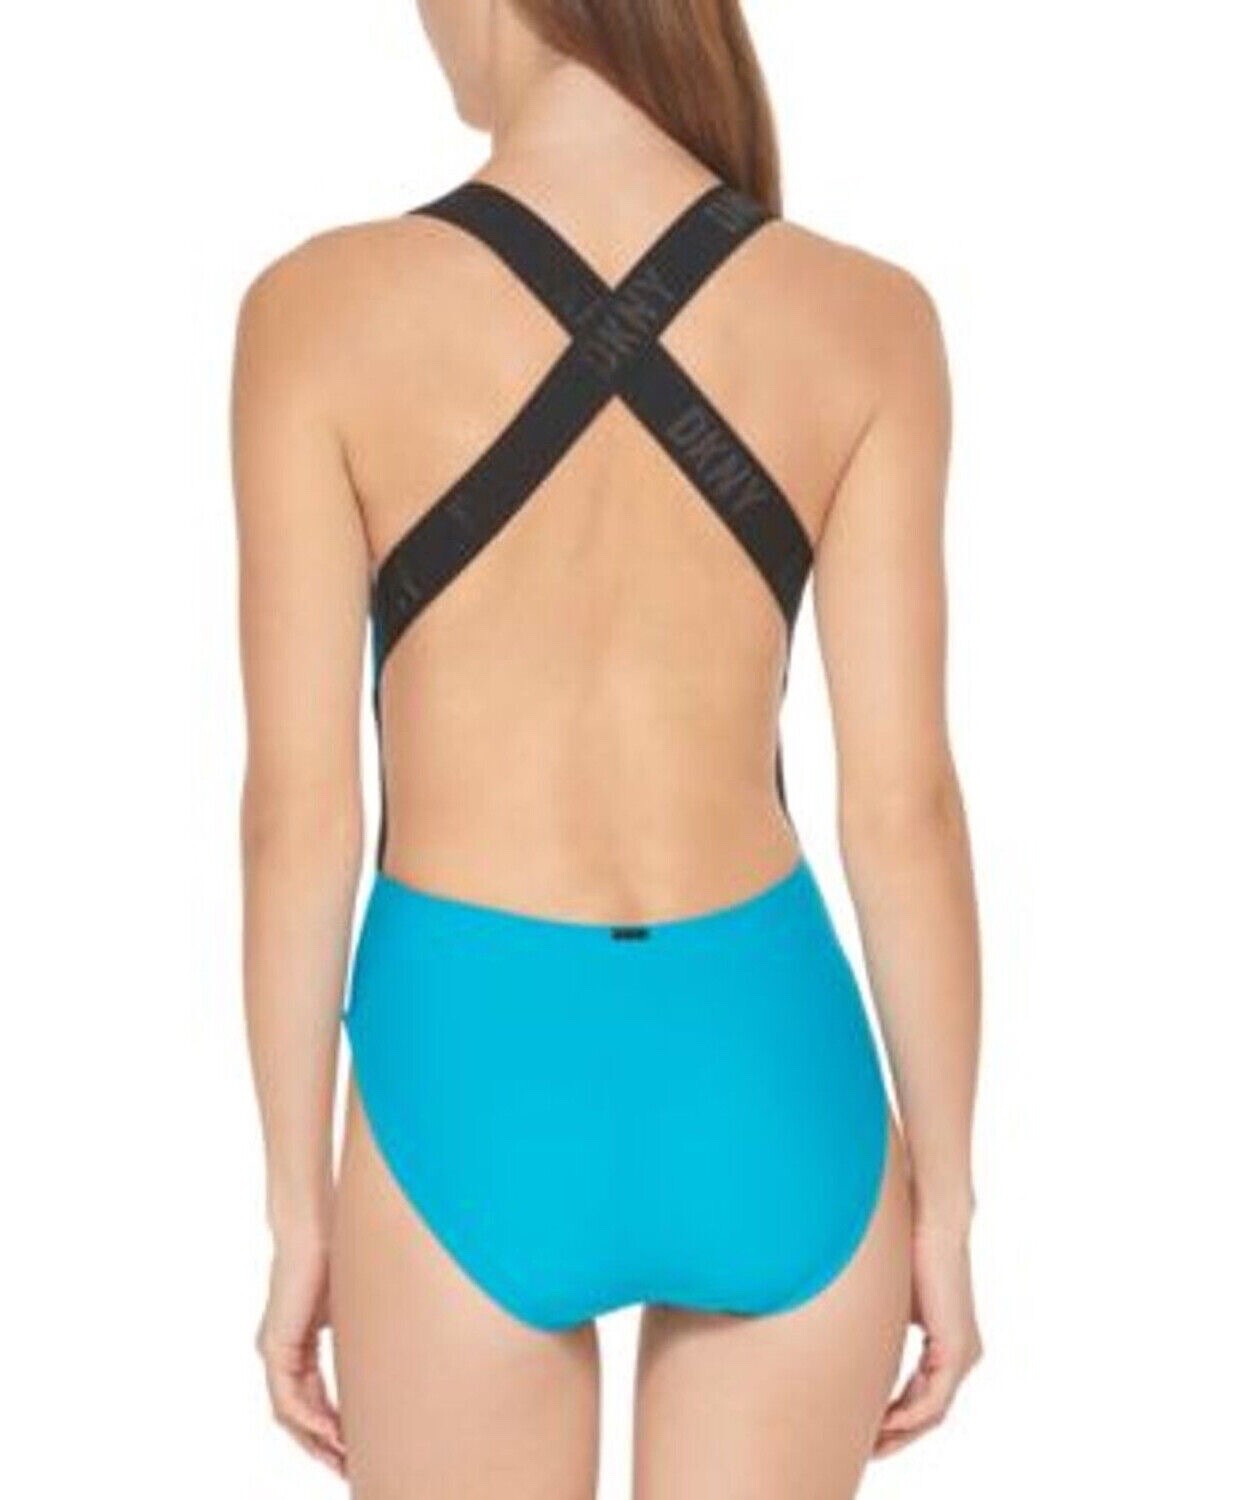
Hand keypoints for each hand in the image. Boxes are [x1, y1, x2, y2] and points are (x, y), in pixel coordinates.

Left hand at [256, 1237, 345, 1475]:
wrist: (313, 1228)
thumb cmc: (336, 1255)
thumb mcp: (352, 1308)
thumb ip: (361, 1335)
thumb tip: (391, 1349)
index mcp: (299, 1345)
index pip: (314, 1400)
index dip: (334, 1429)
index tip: (356, 1450)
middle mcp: (282, 1354)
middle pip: (300, 1417)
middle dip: (325, 1448)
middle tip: (350, 1471)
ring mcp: (276, 1352)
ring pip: (291, 1414)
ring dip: (317, 1442)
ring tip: (344, 1462)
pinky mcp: (275, 1347)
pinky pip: (289, 1398)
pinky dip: (310, 1419)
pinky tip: (332, 1433)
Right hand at [875, 1220, 981, 1455]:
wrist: (930, 1220)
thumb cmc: (907, 1249)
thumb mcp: (888, 1303)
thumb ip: (880, 1331)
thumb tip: (850, 1340)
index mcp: (945, 1345)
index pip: (919, 1396)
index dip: (891, 1417)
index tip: (865, 1430)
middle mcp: (960, 1356)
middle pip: (926, 1413)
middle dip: (895, 1436)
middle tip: (865, 1451)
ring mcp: (962, 1355)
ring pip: (931, 1413)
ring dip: (899, 1432)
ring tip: (869, 1443)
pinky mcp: (957, 1350)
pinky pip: (934, 1401)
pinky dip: (908, 1416)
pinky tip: (883, 1421)